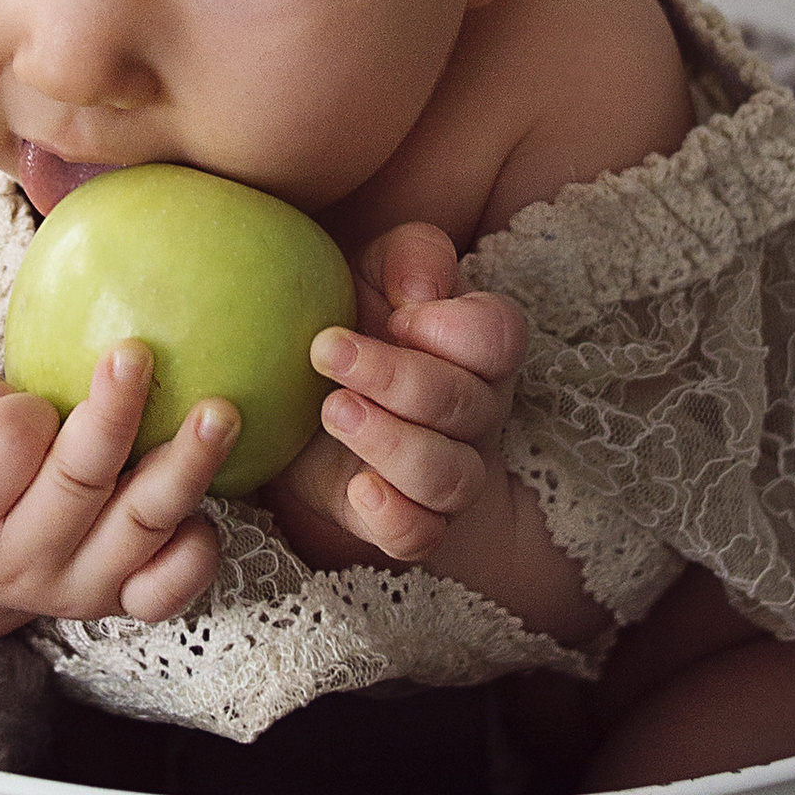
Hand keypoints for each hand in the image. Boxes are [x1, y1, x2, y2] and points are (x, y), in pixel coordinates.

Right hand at [0, 343, 236, 626]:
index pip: (1, 448)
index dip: (20, 410)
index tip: (30, 394)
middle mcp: (19, 561)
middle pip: (80, 483)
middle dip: (112, 416)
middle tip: (139, 353)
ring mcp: (75, 587)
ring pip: (139, 527)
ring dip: (185, 469)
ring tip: (220, 415)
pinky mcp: (119, 599)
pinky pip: (167, 588)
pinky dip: (194, 553)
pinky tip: (206, 507)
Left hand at [267, 224, 527, 567]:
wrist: (294, 391)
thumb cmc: (350, 319)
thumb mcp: (370, 270)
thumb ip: (409, 257)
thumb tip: (419, 291)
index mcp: (476, 350)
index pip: (500, 337)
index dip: (450, 328)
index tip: (391, 316)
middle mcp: (474, 415)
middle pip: (466, 405)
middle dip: (397, 378)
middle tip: (327, 351)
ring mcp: (444, 473)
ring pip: (451, 477)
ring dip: (392, 443)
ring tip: (331, 410)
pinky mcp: (401, 518)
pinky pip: (422, 536)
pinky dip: (396, 518)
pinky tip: (359, 490)